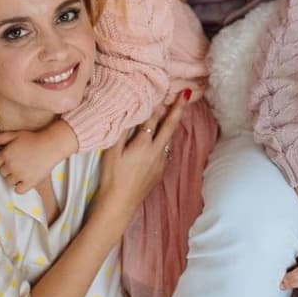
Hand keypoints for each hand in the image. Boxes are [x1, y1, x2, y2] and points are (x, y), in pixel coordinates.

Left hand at [0, 120, 78, 193]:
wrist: (51, 146)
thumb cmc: (33, 138)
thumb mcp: (15, 134)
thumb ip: (0, 138)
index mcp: (6, 154)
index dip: (4, 159)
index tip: (13, 156)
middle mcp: (10, 166)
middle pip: (3, 172)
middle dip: (9, 168)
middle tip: (19, 162)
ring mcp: (20, 175)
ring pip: (9, 181)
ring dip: (14, 177)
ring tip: (23, 170)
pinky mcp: (29, 182)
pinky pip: (18, 190)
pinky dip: (20, 187)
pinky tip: (25, 180)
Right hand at [96, 94, 186, 220]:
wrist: (120, 204)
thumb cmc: (112, 177)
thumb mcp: (112, 153)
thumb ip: (121, 132)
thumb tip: (128, 114)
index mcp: (143, 145)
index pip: (153, 120)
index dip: (157, 105)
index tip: (164, 92)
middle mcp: (156, 152)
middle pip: (170, 126)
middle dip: (178, 109)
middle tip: (186, 95)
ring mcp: (161, 163)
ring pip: (170, 139)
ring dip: (173, 125)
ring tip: (176, 112)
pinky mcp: (161, 171)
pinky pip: (167, 150)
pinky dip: (167, 139)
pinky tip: (164, 137)